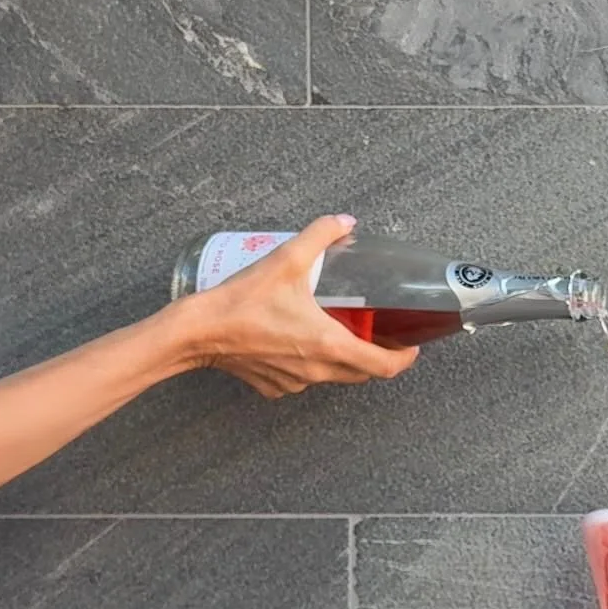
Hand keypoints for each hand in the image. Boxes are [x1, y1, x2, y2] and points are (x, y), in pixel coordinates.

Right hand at [178, 214, 418, 396]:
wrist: (197, 333)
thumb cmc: (241, 301)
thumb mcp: (286, 259)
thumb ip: (320, 235)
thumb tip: (344, 221)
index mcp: (329, 346)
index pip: (385, 367)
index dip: (404, 358)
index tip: (410, 346)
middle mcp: (317, 372)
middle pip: (362, 373)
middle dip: (376, 356)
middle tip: (379, 333)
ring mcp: (295, 383)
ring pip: (333, 377)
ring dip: (342, 358)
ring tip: (338, 330)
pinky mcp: (274, 387)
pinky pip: (303, 380)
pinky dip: (308, 364)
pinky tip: (297, 341)